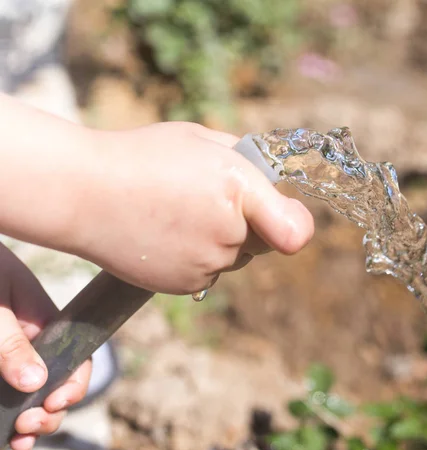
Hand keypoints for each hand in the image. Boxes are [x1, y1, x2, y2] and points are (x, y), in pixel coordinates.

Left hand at [0, 244, 91, 449]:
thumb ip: (10, 343)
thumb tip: (34, 385)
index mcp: (44, 321)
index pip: (77, 356)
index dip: (74, 385)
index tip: (53, 403)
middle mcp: (32, 340)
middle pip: (57, 384)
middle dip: (50, 413)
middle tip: (28, 427)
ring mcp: (11, 354)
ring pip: (32, 394)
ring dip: (32, 422)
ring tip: (19, 438)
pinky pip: (9, 392)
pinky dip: (8, 417)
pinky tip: (7, 436)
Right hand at [72, 123, 313, 294]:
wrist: (84, 193)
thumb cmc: (142, 157)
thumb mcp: (200, 140)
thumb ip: (246, 161)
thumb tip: (270, 180)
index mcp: (238, 188)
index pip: (294, 230)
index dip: (293, 223)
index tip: (285, 215)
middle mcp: (228, 233)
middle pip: (263, 242)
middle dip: (250, 225)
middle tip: (210, 202)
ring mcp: (207, 264)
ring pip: (235, 258)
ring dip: (221, 242)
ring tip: (179, 216)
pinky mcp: (186, 284)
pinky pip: (209, 273)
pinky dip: (198, 259)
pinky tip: (168, 235)